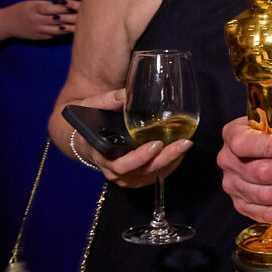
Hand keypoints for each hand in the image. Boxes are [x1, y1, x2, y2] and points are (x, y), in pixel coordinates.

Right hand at [0, 0, 76, 41]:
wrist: (6, 24)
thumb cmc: (21, 10)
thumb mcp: (32, 4)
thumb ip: (46, 5)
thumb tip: (63, 5)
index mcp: (35, 9)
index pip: (52, 9)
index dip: (64, 8)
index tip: (74, 5)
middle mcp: (37, 21)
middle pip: (57, 20)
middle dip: (71, 18)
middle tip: (83, 16)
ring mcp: (38, 30)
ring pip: (57, 30)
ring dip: (70, 28)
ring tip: (81, 26)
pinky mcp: (38, 38)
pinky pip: (53, 36)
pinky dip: (62, 33)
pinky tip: (71, 32)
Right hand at [66, 88, 191, 188]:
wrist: (86, 140)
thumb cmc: (91, 123)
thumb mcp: (92, 108)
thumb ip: (108, 101)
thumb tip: (126, 93)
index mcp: (101, 156)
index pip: (121, 164)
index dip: (140, 158)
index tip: (156, 144)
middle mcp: (113, 171)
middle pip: (142, 171)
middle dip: (165, 158)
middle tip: (182, 143)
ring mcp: (126, 177)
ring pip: (152, 175)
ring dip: (171, 161)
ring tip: (185, 144)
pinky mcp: (137, 178)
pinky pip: (156, 175)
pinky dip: (170, 164)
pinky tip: (180, 151)